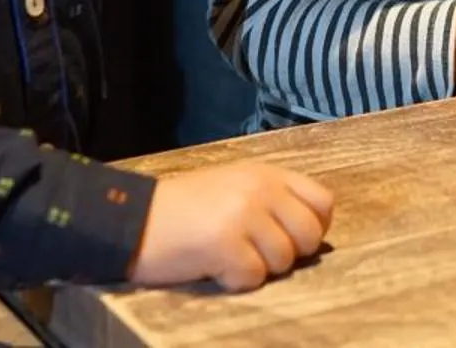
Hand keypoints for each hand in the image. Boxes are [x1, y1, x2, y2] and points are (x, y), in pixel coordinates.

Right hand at [127, 162, 334, 291]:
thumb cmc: (183, 209)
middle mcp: (259, 189)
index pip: (323, 201)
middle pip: (309, 235)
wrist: (132, 218)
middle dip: (288, 254)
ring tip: (226, 255)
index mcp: (265, 173)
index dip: (313, 227)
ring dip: (257, 268)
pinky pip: (253, 277)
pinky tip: (212, 265)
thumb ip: (271, 199)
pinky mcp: (224, 243)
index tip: (288, 238)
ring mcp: (243, 214)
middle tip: (254, 253)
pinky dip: (234, 280)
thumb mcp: (233, 187)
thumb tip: (310, 231)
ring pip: (283, 261)